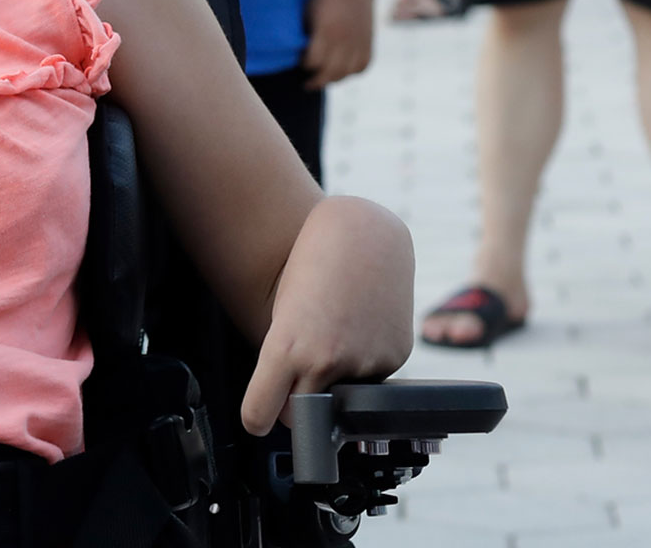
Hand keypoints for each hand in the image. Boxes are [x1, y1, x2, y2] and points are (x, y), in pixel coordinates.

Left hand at [239, 198, 413, 435]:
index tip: (257, 417)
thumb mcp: (284, 312)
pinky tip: (358, 330)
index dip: (256, 417)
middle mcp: (326, 360)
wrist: (363, 232)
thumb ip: (288, 360)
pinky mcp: (395, 357)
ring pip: (340, 402)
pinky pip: (372, 380)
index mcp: (288, 347)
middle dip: (294, 408)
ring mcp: (365, 362)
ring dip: (332, 387)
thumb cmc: (312, 265)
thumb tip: (294, 403)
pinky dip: (362, 367)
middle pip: (300, 418)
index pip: (261, 413)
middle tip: (291, 384)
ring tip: (330, 339)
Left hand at [300, 0, 376, 90]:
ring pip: (346, 73)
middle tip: (307, 84)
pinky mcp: (369, 43)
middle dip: (316, 81)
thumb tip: (299, 51)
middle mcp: (344, 41)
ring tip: (323, 80)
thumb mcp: (308, 11)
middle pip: (330, 73)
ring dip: (333, 79)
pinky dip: (352, 72)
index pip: (313, 62)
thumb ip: (306, 33)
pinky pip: (362, 67)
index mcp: (326, 32)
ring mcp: (359, 43)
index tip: (299, 62)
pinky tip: (342, 71)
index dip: (303, 64)